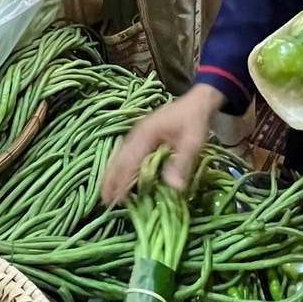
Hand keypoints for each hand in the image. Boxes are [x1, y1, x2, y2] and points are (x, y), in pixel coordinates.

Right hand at [102, 85, 220, 201]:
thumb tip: (173, 187)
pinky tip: (119, 177)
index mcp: (146, 134)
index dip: (122, 181)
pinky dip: (120, 166)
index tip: (117, 198)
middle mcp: (136, 134)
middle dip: (111, 179)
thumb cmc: (194, 120)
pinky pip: (126, 153)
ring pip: (119, 156)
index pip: (129, 161)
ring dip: (112, 173)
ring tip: (107, 192)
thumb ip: (181, 163)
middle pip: (118, 159)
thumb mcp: (192, 142)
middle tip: (105, 200)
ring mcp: (137, 134)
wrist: (197, 101)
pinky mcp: (141, 136)